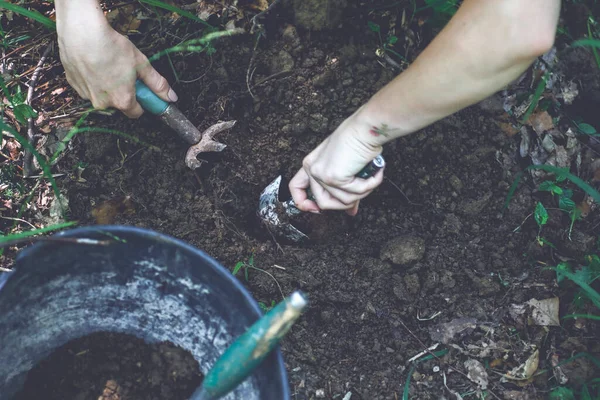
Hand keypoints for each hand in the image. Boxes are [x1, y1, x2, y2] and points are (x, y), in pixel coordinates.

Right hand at [57, 14, 176, 117]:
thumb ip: (157, 84)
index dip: (142, 102)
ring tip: (108, 65)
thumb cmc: (112, 47)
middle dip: (124, 92)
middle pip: (119, 104)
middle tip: (125, 73)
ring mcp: (85, 95)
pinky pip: (87, 87)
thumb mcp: (141, 64)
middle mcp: (103, 104)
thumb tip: (171, 98)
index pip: (137, 112)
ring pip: (102, 96)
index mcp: (122, 101)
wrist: (81, 32)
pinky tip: (94, 64)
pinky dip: (92, 79)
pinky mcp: (73, 85)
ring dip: (107, 86)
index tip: (143, 91)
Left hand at [289, 113, 383, 215]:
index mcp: (311, 163)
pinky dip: (368, 185)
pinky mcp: (333, 177)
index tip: (316, 209)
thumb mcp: (346, 167)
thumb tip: (350, 210)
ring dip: (361, 192)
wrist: (366, 129)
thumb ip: (343, 189)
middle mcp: (312, 168)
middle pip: (323, 203)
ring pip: (342, 202)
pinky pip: (353, 195)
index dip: (303, 203)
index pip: (295, 188)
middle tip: (361, 189)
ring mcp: (321, 174)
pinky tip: (373, 173)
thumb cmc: (358, 141)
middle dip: (346, 203)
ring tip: (370, 176)